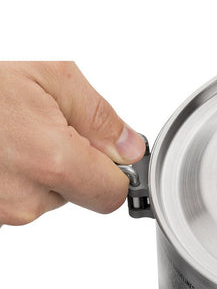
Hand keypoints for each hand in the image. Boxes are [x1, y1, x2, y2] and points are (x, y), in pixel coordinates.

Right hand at [0, 62, 144, 225]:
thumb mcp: (49, 77)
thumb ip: (100, 117)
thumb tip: (130, 147)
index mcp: (52, 162)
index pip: (112, 195)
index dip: (113, 173)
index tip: (105, 155)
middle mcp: (25, 197)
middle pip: (77, 196)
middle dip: (73, 165)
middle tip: (42, 127)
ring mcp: (1, 211)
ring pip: (44, 198)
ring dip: (38, 169)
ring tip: (9, 133)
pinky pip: (14, 199)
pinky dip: (11, 176)